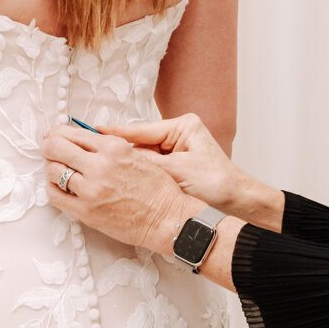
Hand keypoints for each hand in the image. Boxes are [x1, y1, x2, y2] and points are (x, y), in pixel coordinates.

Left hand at [44, 123, 196, 252]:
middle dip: (49, 146)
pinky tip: (60, 187)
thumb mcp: (137, 155)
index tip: (54, 136)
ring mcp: (91, 189)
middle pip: (56, 148)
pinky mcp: (86, 211)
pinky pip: (55, 195)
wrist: (167, 219)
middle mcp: (100, 165)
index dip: (58, 133)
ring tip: (58, 170)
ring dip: (52, 168)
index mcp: (114, 147)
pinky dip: (53, 188)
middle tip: (49, 149)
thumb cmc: (157, 189)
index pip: (73, 133)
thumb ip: (110, 146)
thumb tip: (84, 139)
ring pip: (53, 171)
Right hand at [107, 113, 242, 211]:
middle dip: (123, 153)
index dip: (115, 133)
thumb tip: (119, 156)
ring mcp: (177, 148)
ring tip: (111, 171)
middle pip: (140, 142)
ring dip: (133, 165)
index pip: (141, 129)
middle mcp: (179, 134)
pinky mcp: (177, 164)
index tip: (92, 131)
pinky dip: (143, 173)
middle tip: (97, 156)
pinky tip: (130, 180)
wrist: (236, 201)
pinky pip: (152, 166)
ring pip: (144, 156)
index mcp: (182, 126)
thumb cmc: (215, 183)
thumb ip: (147, 163)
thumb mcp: (177, 170)